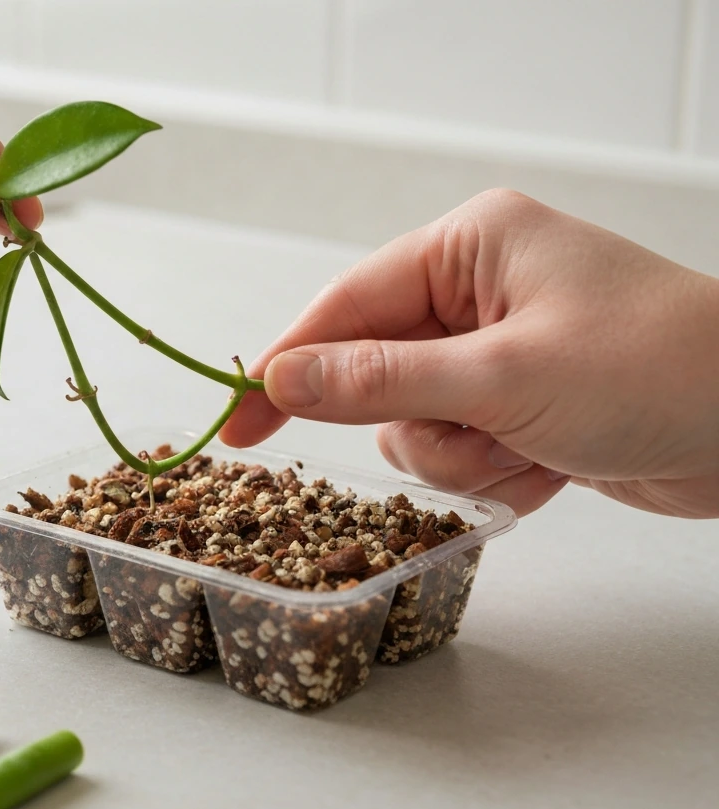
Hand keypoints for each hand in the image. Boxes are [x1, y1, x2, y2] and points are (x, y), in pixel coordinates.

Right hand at [221, 189, 718, 517]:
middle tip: (475, 437)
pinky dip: (499, 476)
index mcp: (470, 248)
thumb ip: (379, 379)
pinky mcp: (520, 406)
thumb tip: (280, 380)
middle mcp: (477, 293)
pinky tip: (556, 467)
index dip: (284, 368)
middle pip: (376, 379)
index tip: (235, 424)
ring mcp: (498, 353)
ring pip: (414, 429)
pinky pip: (461, 454)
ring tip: (534, 452)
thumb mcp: (502, 377)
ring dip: (466, 460)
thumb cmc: (655, 372)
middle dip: (426, 428)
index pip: (344, 307)